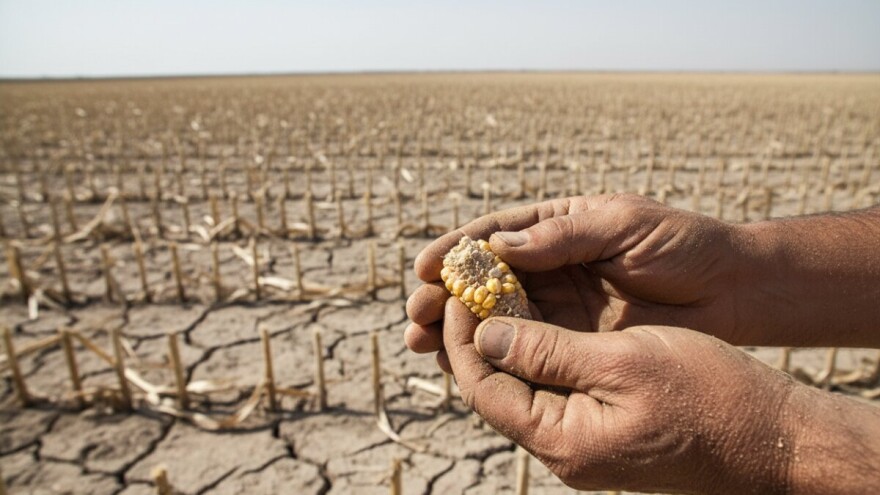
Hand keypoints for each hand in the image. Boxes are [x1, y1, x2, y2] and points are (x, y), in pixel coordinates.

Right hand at [406, 194, 750, 369]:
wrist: (732, 289)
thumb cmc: (683, 244)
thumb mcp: (623, 225)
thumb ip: (564, 235)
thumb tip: (499, 248)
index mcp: (558, 226)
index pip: (496, 237)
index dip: (457, 251)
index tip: (424, 268)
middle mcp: (551, 264)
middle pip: (485, 280)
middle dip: (446, 296)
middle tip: (416, 316)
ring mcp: (560, 303)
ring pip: (496, 316)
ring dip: (457, 329)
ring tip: (421, 343)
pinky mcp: (573, 338)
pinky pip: (524, 346)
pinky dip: (492, 354)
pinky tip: (463, 365)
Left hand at [442, 301, 879, 492]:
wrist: (770, 437)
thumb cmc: (707, 396)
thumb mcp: (622, 362)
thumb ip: (546, 352)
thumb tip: (484, 337)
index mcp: (561, 440)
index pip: (483, 386)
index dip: (461, 335)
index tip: (455, 289)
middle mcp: (562, 447)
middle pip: (494, 386)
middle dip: (472, 335)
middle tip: (459, 286)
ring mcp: (581, 439)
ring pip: (519, 383)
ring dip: (502, 337)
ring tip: (488, 291)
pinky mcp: (600, 425)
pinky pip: (549, 385)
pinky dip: (534, 347)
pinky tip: (532, 314)